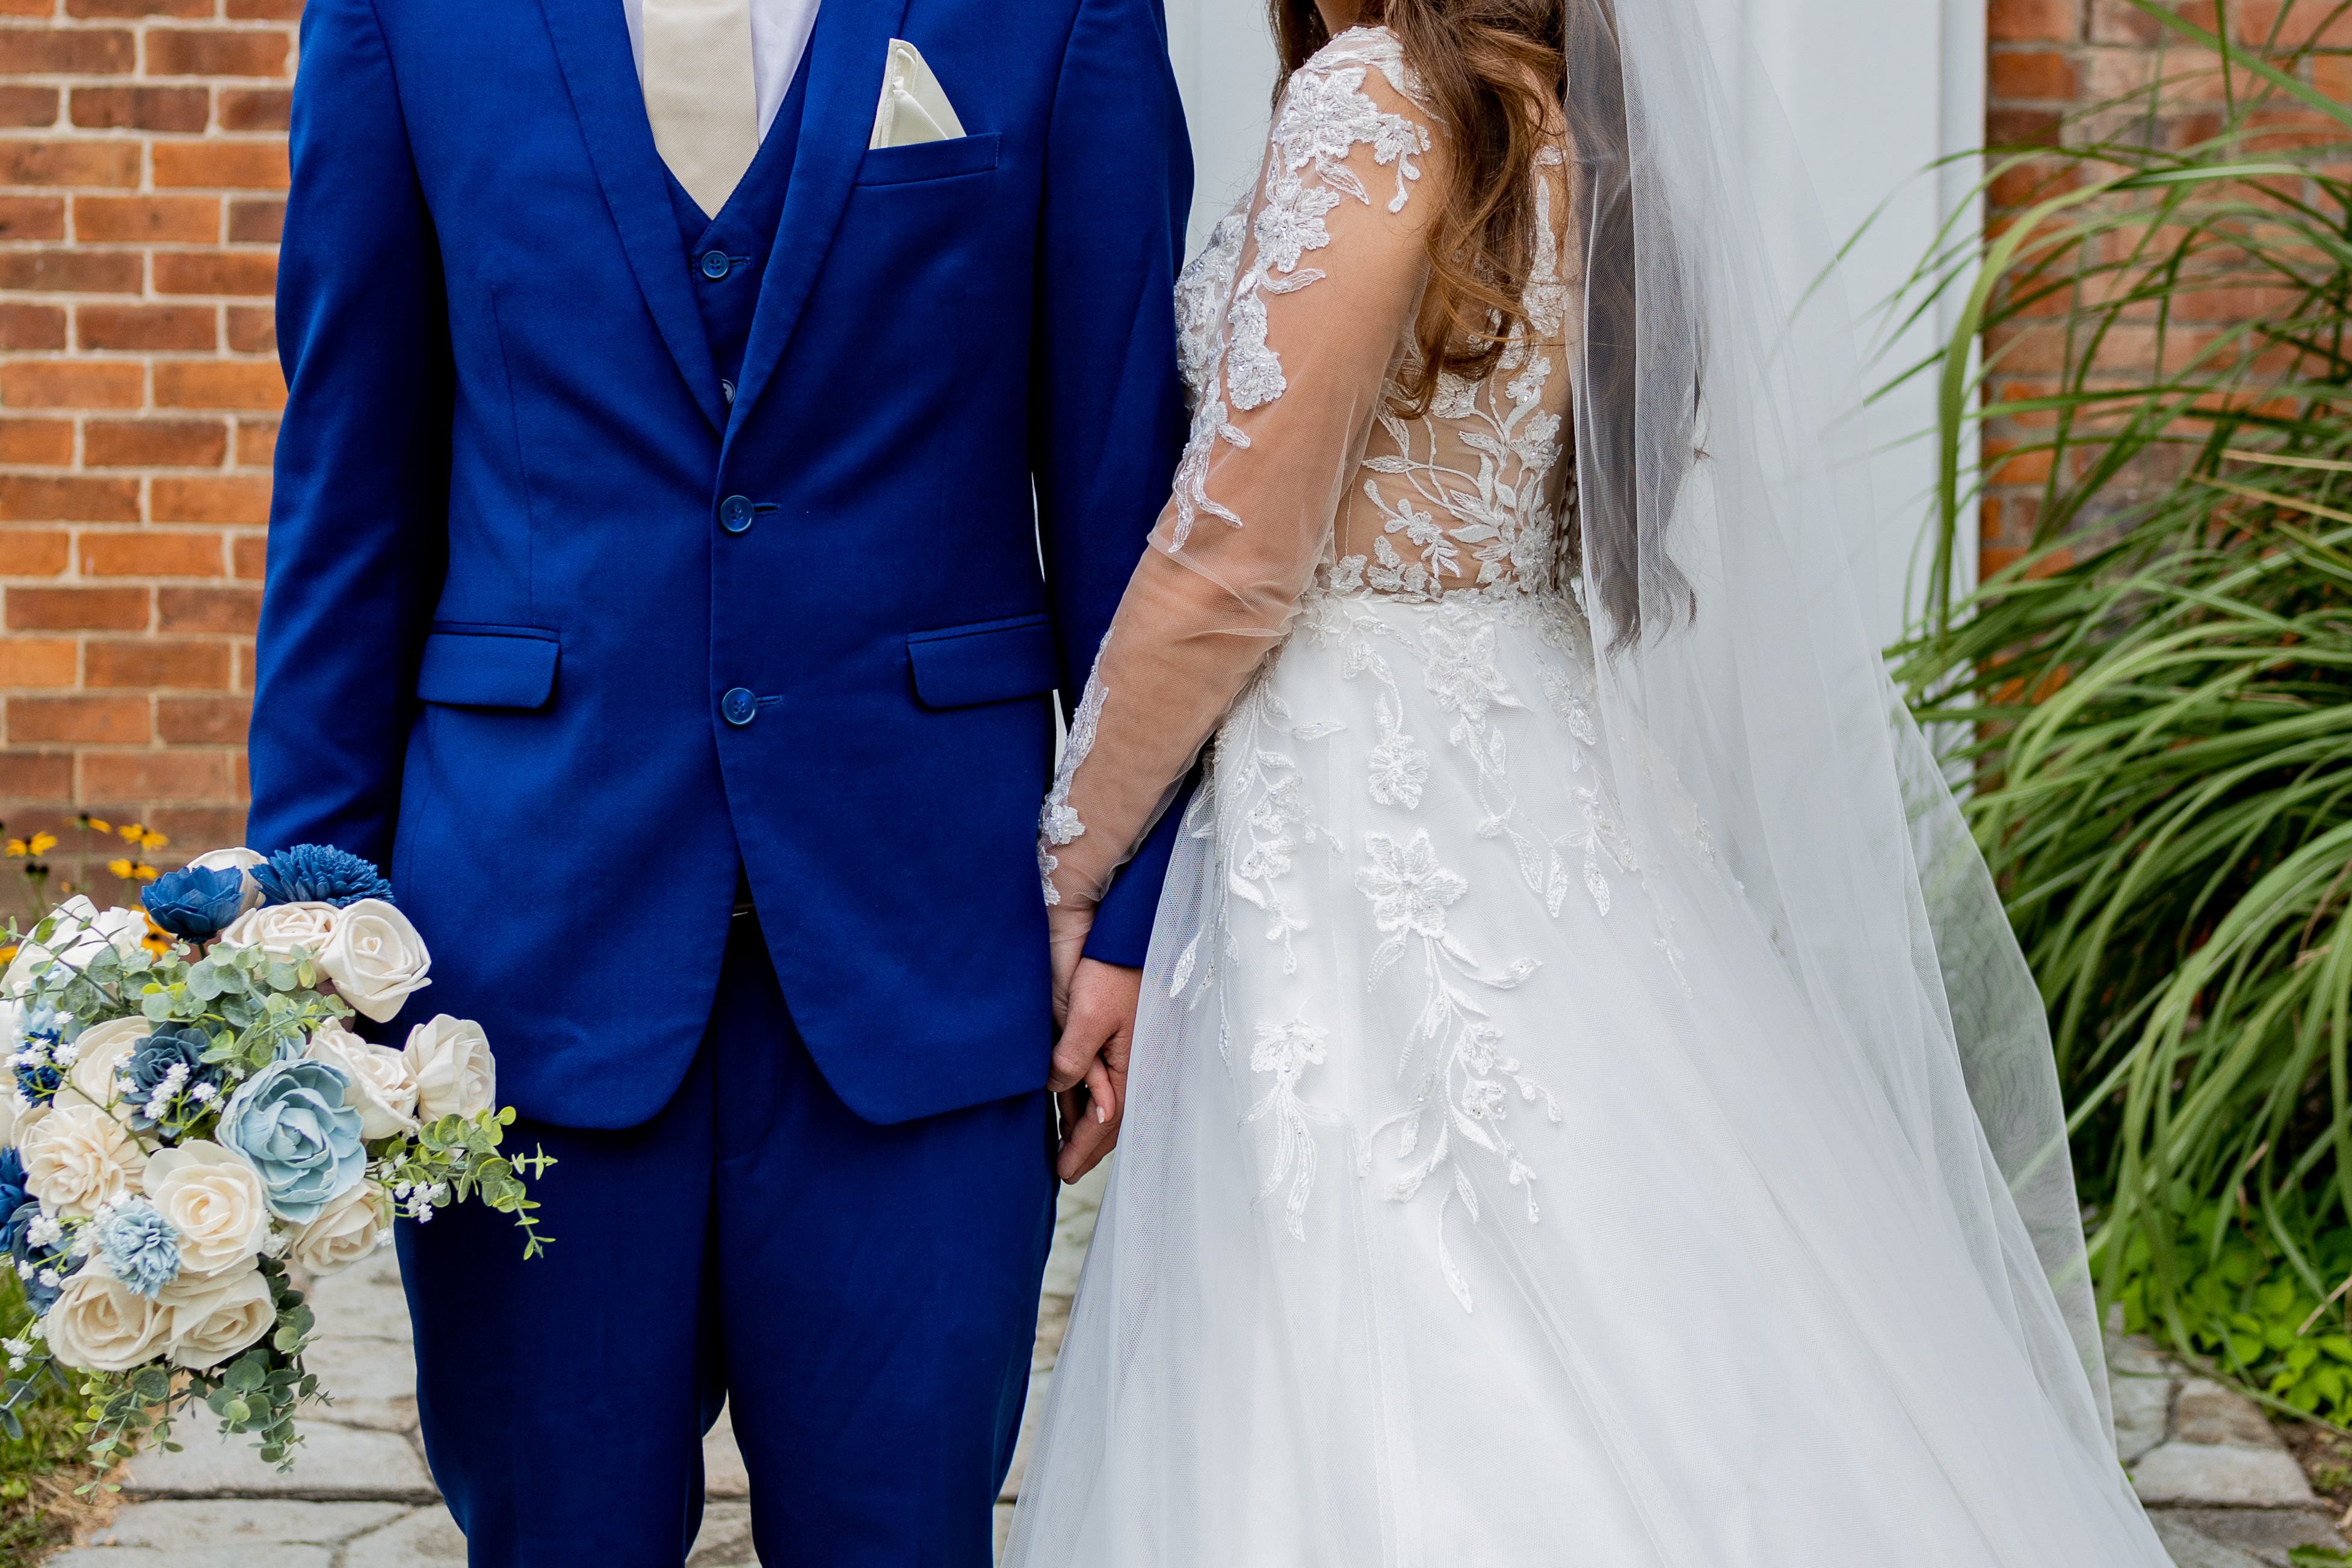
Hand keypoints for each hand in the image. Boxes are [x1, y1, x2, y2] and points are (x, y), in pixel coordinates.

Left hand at [1050, 956, 1139, 1183]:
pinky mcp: (1112, 1036)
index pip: (1106, 1120)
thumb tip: (1058, 1091)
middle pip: (1110, 1118)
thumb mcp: (1087, 1018)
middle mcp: (1130, 1063)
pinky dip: (1083, 1099)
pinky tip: (1067, 1105)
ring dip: (1083, 1125)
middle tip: (1066, 1172)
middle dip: (1088, 1147)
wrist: (1119, 933)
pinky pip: (1099, 1079)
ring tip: (1064, 1147)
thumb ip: (1073, 1060)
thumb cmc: (1106, 972)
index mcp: (1130, 1064)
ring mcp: (1123, 1051)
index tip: (1064, 1172)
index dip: (1083, 1148)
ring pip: (1104, 1100)